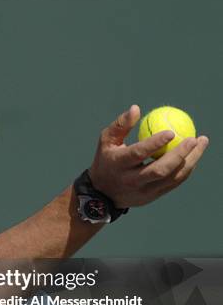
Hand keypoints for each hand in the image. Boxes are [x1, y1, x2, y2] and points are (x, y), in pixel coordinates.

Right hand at [88, 105, 208, 208]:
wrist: (103, 193)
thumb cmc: (106, 159)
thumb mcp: (106, 141)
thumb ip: (120, 125)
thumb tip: (136, 108)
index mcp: (118, 164)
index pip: (138, 154)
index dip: (155, 144)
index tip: (171, 132)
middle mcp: (131, 180)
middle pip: (160, 170)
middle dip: (180, 154)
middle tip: (194, 138)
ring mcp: (143, 191)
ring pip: (172, 177)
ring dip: (191, 160)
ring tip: (201, 143)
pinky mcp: (153, 196)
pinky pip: (174, 182)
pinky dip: (186, 168)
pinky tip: (194, 155)